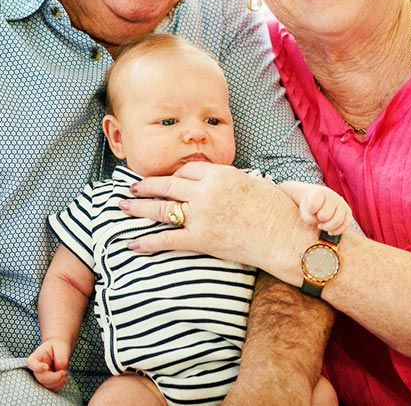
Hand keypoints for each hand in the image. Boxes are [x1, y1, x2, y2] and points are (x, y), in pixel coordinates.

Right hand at [26, 338, 71, 391]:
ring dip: (58, 382)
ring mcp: (41, 377)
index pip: (31, 363)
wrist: (59, 350)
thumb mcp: (61, 347)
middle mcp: (36, 368)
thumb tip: (60, 370)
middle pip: (41, 378)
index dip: (37, 367)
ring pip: (46, 385)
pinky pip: (51, 388)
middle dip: (54, 377)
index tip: (46, 367)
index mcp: (36, 356)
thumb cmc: (58, 346)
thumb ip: (60, 358)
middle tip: (63, 371)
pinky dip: (59, 385)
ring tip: (64, 373)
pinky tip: (63, 377)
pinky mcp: (46, 382)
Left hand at [120, 162, 314, 280]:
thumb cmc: (277, 211)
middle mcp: (207, 191)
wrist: (287, 237)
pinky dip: (147, 242)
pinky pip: (168, 239)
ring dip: (138, 208)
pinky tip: (132, 243)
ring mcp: (202, 215)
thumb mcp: (253, 183)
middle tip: (131, 188)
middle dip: (146, 186)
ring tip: (123, 206)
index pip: (187, 168)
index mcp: (221, 174)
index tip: (165, 178)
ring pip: (161, 208)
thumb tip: (218, 182)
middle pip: (167, 184)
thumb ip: (230, 181)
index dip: (173, 174)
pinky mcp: (202, 239)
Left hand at [300, 186, 352, 236]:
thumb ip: (308, 217)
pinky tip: (330, 232)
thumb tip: (320, 224)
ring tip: (322, 226)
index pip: (314, 204)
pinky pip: (346, 224)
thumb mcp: (304, 209)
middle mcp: (333, 196)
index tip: (310, 210)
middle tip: (318, 218)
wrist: (319, 200)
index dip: (310, 211)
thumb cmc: (311, 206)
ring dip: (327, 227)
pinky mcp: (348, 211)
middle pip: (324, 216)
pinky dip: (337, 231)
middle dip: (319, 220)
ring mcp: (342, 203)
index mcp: (320, 192)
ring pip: (337, 221)